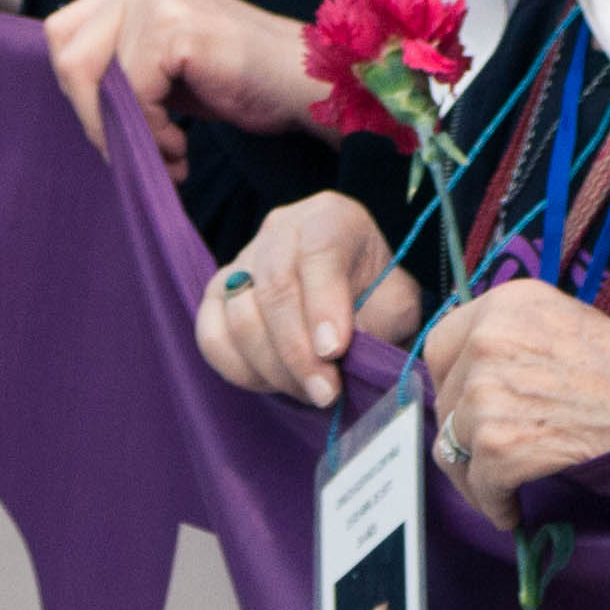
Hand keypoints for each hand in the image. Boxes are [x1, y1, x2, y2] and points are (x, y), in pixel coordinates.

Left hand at [39, 0, 322, 176]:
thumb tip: (70, 97)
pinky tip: (182, 150)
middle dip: (91, 113)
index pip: (64, 32)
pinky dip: (152, 132)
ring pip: (91, 75)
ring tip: (166, 156)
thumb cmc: (242, 82)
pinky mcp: (175, 29)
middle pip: (66, 50)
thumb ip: (119, 66)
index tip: (111, 129)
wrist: (310, 84)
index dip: (77, 90)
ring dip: (123, 130)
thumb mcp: (164, 67)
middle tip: (130, 148)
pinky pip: (131, 92)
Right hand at [196, 191, 421, 408]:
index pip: (318, 252)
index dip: (323, 304)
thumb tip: (337, 353)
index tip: (334, 350)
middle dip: (298, 351)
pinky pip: (213, 337)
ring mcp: (242, 260)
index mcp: (330, 218)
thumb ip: (380, 320)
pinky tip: (276, 382)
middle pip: (274, 287)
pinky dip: (242, 370)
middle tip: (325, 391)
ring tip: (309, 390)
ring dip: (275, 367)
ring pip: (240, 316)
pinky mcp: (217, 295)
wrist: (354, 294)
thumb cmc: (377, 295)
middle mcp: (280, 230)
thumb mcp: (397, 302)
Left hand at [420, 282, 609, 528]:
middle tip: (491, 462)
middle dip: (464, 434)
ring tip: (506, 491)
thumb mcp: (573, 326)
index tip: (470, 411)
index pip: (442, 344)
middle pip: (444, 398)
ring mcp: (490, 390)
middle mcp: (490, 338)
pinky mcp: (501, 443)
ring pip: (452, 446)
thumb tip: (477, 380)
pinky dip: (496, 505)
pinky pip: (478, 485)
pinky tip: (518, 510)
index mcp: (509, 303)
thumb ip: (520, 343)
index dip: (454, 384)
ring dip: (477, 476)